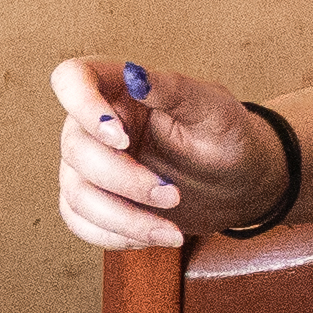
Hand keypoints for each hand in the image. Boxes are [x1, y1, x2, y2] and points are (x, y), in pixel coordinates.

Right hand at [51, 54, 282, 250]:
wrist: (240, 184)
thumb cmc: (227, 137)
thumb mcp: (213, 109)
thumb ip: (173, 89)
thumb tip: (137, 76)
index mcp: (121, 90)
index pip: (72, 78)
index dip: (83, 106)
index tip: (122, 139)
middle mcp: (97, 125)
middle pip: (76, 148)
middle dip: (124, 180)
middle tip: (173, 195)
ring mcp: (92, 165)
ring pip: (76, 192)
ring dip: (123, 218)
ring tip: (171, 231)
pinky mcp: (97, 200)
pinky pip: (80, 221)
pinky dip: (113, 236)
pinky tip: (152, 235)